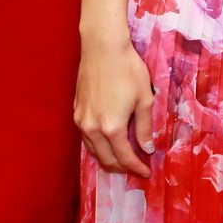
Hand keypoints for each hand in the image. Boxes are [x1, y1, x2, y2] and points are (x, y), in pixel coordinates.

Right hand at [75, 36, 155, 176]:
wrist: (103, 49)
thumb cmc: (128, 71)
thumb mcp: (144, 99)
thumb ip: (144, 127)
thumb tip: (147, 148)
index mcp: (111, 127)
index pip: (124, 157)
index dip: (136, 167)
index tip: (147, 172)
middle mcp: (92, 128)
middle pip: (105, 159)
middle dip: (122, 167)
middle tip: (136, 168)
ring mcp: (81, 121)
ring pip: (93, 150)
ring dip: (108, 158)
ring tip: (123, 158)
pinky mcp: (76, 112)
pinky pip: (86, 138)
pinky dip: (97, 146)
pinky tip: (107, 142)